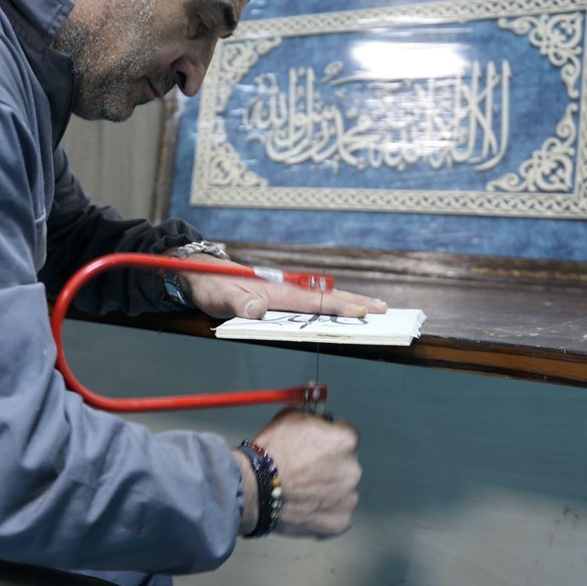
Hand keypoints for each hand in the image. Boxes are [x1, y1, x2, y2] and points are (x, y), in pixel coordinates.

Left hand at [180, 256, 386, 319]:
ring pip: (321, 300)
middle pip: (326, 298)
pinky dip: (331, 307)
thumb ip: (237, 303)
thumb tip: (257, 308)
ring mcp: (284, 293)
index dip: (338, 308)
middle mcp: (285, 290)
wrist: (200, 273)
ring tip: (374, 310)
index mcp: (276, 292)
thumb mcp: (219, 297)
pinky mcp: (279, 298)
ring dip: (348, 304)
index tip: (362, 312)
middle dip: (356, 303)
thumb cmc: (210, 286)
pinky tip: (341, 312)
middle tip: (385, 310)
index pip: (313, 302)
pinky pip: (310, 304)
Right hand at [234, 408, 360, 537]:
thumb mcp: (290, 416)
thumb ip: (313, 418)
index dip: (331, 438)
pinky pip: (337, 512)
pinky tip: (306, 503)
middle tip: (307, 468)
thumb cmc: (270, 455)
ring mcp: (348, 497)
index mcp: (345, 440)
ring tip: (303, 487)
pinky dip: (324, 509)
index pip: (348, 434)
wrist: (255, 488)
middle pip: (346, 463)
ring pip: (342, 489)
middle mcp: (352, 468)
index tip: (322, 444)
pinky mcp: (340, 521)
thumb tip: (317, 420)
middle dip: (330, 465)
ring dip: (328, 487)